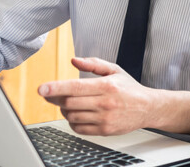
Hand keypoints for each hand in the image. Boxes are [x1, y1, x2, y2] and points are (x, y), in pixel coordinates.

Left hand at [38, 57, 154, 135]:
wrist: (148, 107)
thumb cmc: (130, 88)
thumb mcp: (115, 70)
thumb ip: (94, 64)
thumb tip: (74, 60)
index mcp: (107, 85)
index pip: (75, 87)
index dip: (56, 88)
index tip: (41, 89)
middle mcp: (105, 103)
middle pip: (70, 103)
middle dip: (56, 99)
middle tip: (52, 94)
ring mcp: (105, 118)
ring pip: (72, 116)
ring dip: (65, 110)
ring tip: (70, 104)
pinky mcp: (105, 130)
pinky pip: (79, 128)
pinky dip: (73, 122)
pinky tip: (78, 114)